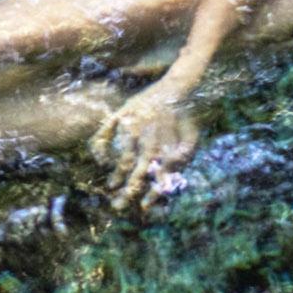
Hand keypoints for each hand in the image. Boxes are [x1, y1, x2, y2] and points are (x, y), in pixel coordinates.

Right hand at [89, 83, 200, 210]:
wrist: (178, 85)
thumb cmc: (187, 116)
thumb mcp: (190, 140)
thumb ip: (180, 159)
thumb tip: (166, 180)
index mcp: (164, 147)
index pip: (155, 177)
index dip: (150, 194)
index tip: (144, 208)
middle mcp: (147, 140)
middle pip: (136, 172)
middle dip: (127, 191)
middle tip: (118, 206)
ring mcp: (133, 126)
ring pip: (122, 156)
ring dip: (116, 174)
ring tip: (111, 186)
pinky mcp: (123, 114)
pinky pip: (105, 133)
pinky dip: (101, 147)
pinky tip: (101, 159)